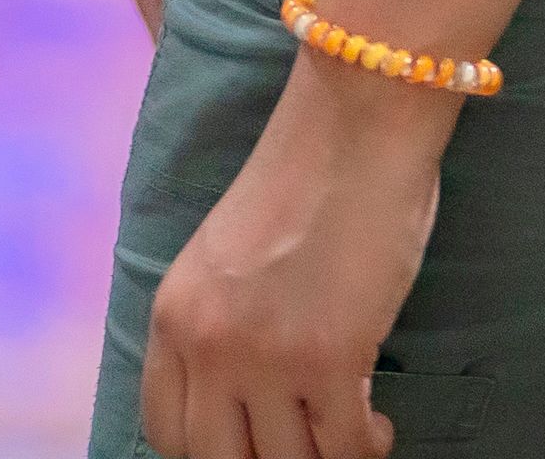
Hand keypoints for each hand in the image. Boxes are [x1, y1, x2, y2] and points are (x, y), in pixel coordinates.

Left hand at [140, 64, 446, 458]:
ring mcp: (265, 354)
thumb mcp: (225, 258)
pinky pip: (344, 450)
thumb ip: (218, 325)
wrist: (357, 119)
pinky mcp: (329, 357)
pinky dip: (366, 448)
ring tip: (347, 433)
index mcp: (173, 315)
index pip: (166, 433)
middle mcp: (207, 342)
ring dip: (322, 457)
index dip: (214, 453)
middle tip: (302, 441)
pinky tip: (378, 424)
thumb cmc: (308, 178)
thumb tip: (244, 400)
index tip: (253, 442)